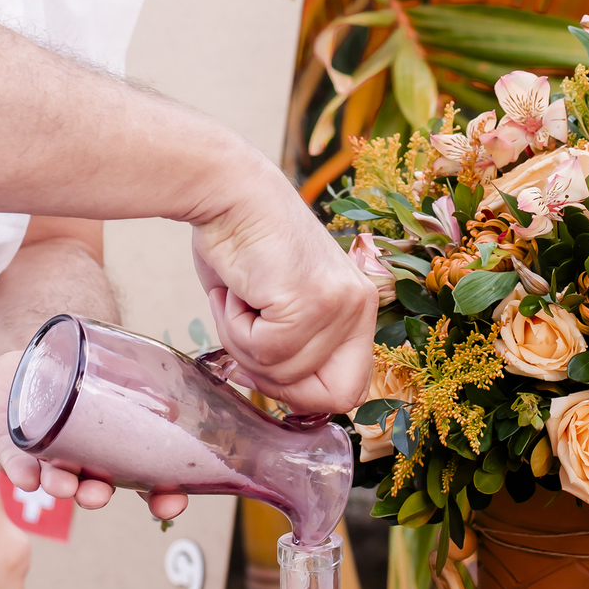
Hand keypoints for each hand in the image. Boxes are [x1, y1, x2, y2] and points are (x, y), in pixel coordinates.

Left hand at [0, 350, 187, 519]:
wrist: (12, 371)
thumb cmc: (66, 377)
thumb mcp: (107, 373)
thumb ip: (137, 385)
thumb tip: (172, 406)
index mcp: (108, 449)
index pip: (139, 480)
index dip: (158, 496)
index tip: (172, 505)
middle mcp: (78, 460)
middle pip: (92, 485)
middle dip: (97, 495)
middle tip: (100, 496)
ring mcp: (44, 456)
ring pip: (55, 478)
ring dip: (61, 486)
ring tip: (64, 486)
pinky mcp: (10, 446)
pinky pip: (16, 464)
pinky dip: (22, 472)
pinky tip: (27, 478)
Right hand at [191, 157, 376, 413]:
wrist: (228, 191)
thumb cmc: (242, 243)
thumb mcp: (281, 304)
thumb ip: (293, 347)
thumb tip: (281, 392)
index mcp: (359, 307)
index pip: (350, 389)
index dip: (301, 394)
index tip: (263, 368)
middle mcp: (360, 305)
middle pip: (330, 397)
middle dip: (275, 383)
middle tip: (244, 337)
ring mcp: (340, 304)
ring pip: (285, 373)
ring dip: (243, 343)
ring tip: (238, 296)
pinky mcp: (311, 300)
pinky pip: (263, 351)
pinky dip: (234, 327)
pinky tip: (235, 289)